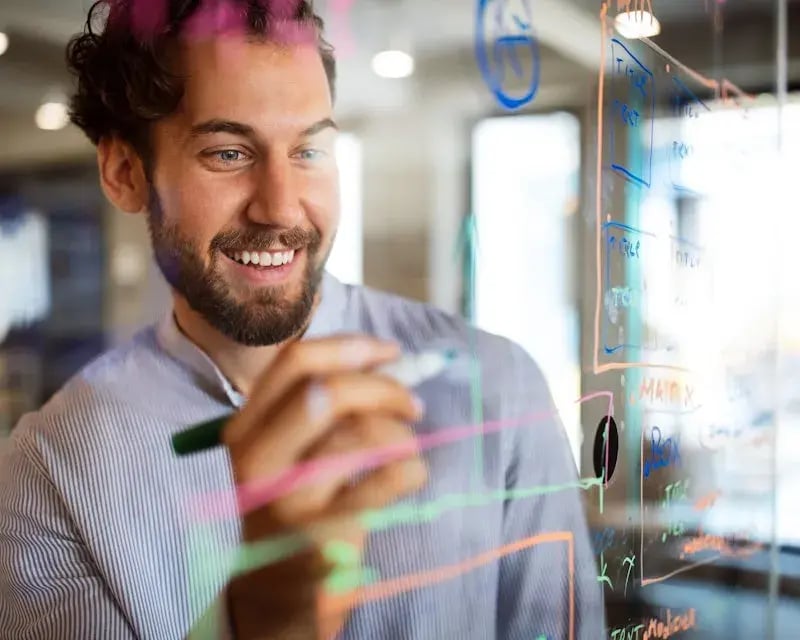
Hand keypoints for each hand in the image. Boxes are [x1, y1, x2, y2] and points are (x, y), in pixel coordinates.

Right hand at [222, 336, 427, 639]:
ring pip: (361, 436)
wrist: (273, 591)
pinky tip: (409, 477)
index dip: (352, 347)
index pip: (295, 363)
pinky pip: (387, 481)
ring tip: (406, 450)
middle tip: (412, 405)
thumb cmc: (292, 505)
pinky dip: (412, 469)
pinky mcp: (322, 537)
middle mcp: (256, 460)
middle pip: (327, 393)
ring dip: (402, 436)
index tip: (393, 352)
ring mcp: (286, 502)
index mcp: (244, 428)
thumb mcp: (287, 452)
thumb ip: (326, 407)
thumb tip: (395, 363)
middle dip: (384, 389)